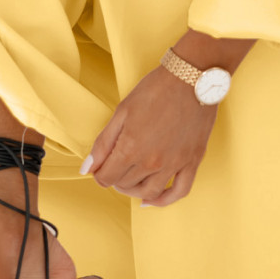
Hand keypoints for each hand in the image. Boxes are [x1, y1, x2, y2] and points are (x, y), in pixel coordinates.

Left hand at [83, 64, 218, 207]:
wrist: (191, 78)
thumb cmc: (155, 89)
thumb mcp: (122, 111)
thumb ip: (103, 143)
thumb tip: (87, 168)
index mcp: (131, 148)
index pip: (106, 177)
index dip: (99, 173)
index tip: (101, 166)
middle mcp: (152, 162)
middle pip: (125, 184)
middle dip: (115, 178)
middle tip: (115, 165)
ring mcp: (174, 164)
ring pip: (148, 193)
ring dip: (134, 191)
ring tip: (130, 180)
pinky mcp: (192, 162)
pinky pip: (179, 192)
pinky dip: (164, 201)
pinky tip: (152, 199)